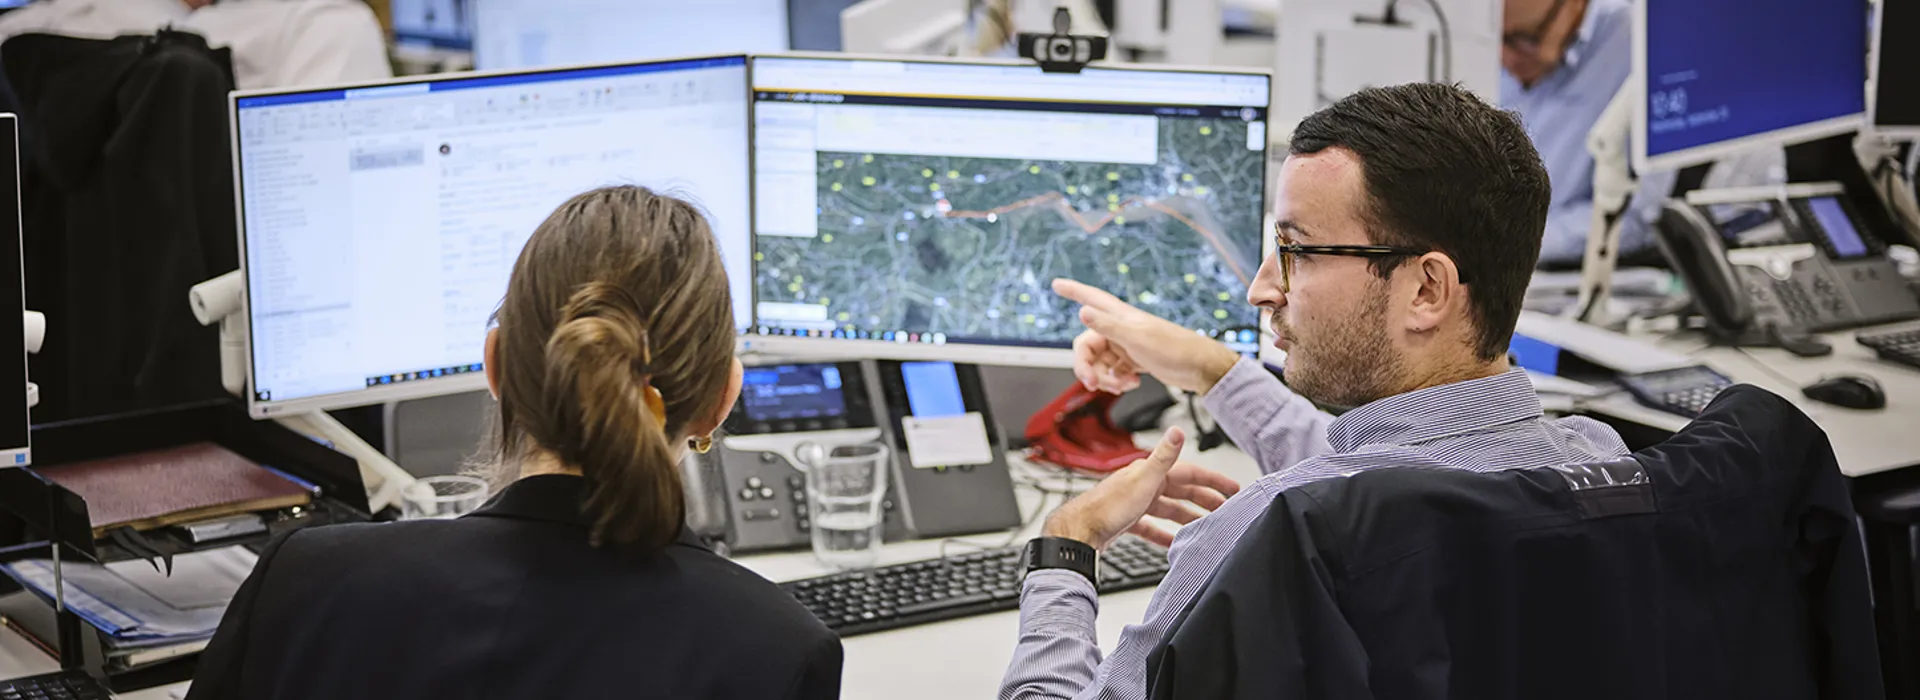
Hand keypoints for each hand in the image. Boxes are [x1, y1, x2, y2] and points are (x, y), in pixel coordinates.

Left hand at [1042, 428, 1242, 549]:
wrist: (1079, 532)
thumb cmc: (1107, 508)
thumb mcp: (1142, 480)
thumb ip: (1163, 457)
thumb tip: (1177, 431)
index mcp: (1149, 473)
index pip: (1189, 472)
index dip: (1212, 480)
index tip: (1231, 488)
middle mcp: (1142, 484)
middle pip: (1180, 491)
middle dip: (1204, 499)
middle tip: (1225, 509)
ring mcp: (1133, 503)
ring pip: (1167, 508)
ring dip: (1187, 516)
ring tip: (1205, 526)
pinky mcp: (1125, 521)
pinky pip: (1151, 526)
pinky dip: (1163, 533)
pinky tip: (1171, 542)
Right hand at [1053, 279, 1241, 394]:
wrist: (1201, 369)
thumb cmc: (1175, 350)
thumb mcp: (1138, 339)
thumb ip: (1108, 326)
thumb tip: (1082, 312)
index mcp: (1120, 316)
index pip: (1091, 298)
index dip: (1073, 290)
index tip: (1056, 284)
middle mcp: (1120, 329)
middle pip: (1087, 345)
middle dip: (1086, 367)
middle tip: (1092, 384)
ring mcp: (1126, 345)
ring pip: (1099, 362)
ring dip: (1105, 377)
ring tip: (1123, 385)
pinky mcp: (1134, 360)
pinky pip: (1112, 370)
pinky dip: (1116, 380)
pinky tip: (1131, 384)